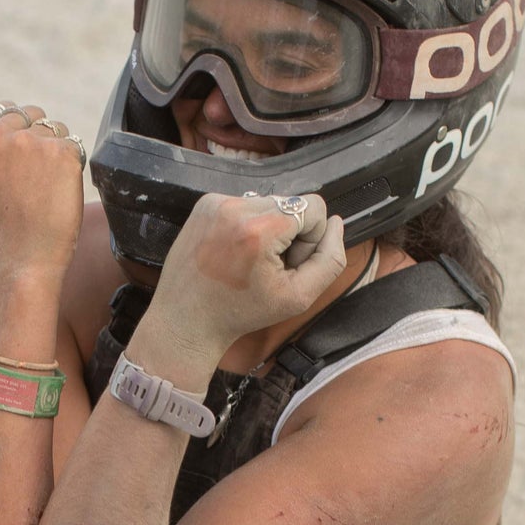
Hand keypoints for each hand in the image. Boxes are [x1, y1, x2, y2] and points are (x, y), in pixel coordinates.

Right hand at [0, 103, 85, 275]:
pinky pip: (73, 144)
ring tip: (42, 184)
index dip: (14, 133)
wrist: (24, 254)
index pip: (1, 108)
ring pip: (54, 126)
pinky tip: (57, 190)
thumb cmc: (5, 220)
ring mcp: (27, 141)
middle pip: (30, 112)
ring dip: (55, 149)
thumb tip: (8, 108)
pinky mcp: (59, 151)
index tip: (13, 165)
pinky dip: (72, 165)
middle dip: (35, 137)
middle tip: (30, 178)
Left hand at [148, 192, 346, 356]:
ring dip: (268, 228)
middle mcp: (236, 207)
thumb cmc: (241, 314)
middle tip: (268, 267)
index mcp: (260, 229)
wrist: (187, 321)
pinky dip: (246, 225)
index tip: (289, 264)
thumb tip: (337, 224)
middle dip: (289, 233)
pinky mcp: (205, 204)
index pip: (314, 206)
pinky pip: (244, 203)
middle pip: (291, 203)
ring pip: (268, 202)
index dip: (310, 238)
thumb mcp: (298, 297)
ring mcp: (217, 202)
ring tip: (249, 260)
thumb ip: (330, 260)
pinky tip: (234, 252)